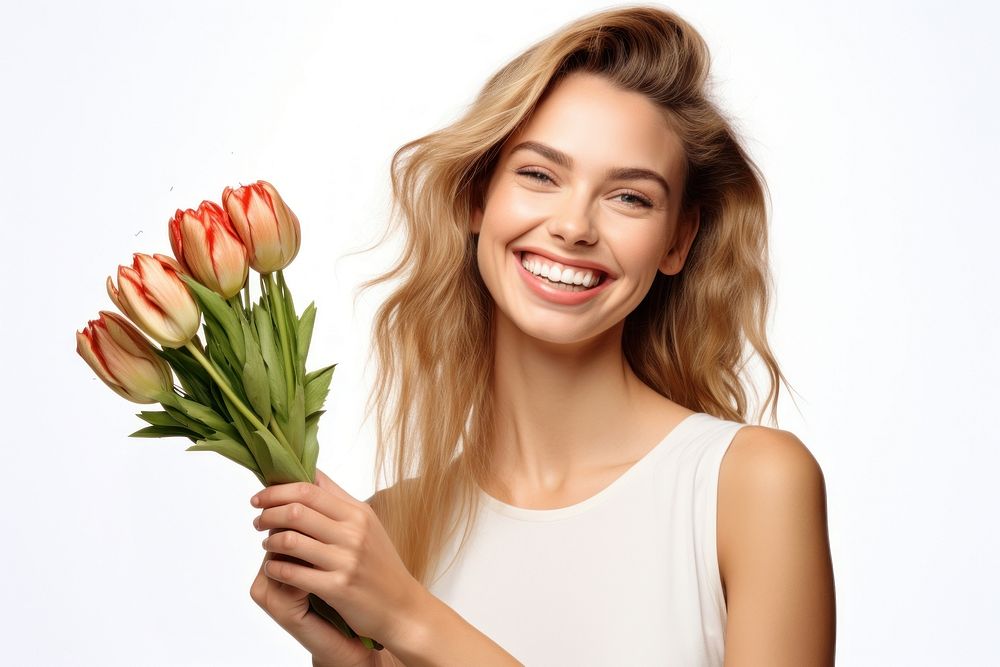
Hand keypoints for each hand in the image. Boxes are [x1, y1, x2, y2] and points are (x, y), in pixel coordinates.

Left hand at [251, 469, 426, 651]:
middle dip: (268, 513)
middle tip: (258, 521)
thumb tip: (307, 475)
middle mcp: (353, 532)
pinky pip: (293, 573)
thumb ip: (338, 502)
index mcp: (358, 513)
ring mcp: (346, 560)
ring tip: (267, 545)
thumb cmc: (380, 565)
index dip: (277, 490)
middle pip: (296, 510)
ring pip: (290, 540)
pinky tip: (273, 568)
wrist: (402, 607)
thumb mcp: (367, 525)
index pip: (309, 488)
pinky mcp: (338, 587)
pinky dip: (276, 568)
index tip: (260, 496)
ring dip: (269, 541)